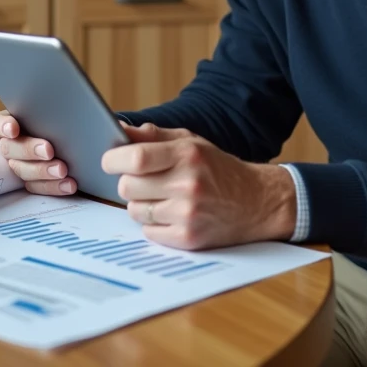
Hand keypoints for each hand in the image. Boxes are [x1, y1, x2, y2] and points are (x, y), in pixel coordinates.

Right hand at [0, 110, 75, 195]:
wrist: (72, 137)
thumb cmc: (55, 118)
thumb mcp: (48, 112)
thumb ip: (45, 113)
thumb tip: (56, 106)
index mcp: (7, 125)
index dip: (3, 126)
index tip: (13, 129)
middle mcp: (10, 145)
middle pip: (10, 149)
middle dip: (29, 150)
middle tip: (48, 150)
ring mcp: (19, 164)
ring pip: (23, 170)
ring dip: (42, 171)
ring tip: (62, 170)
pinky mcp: (31, 181)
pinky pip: (38, 186)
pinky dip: (54, 186)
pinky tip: (68, 184)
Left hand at [102, 123, 296, 249]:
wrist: (257, 202)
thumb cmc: (218, 169)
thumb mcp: (191, 142)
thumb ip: (153, 135)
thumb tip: (116, 128)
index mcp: (187, 154)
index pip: (135, 158)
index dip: (113, 160)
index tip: (110, 161)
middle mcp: (188, 184)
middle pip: (127, 187)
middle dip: (128, 183)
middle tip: (143, 181)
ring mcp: (188, 214)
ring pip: (134, 210)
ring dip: (141, 204)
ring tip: (163, 198)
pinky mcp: (188, 238)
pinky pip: (147, 231)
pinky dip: (153, 224)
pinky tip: (171, 215)